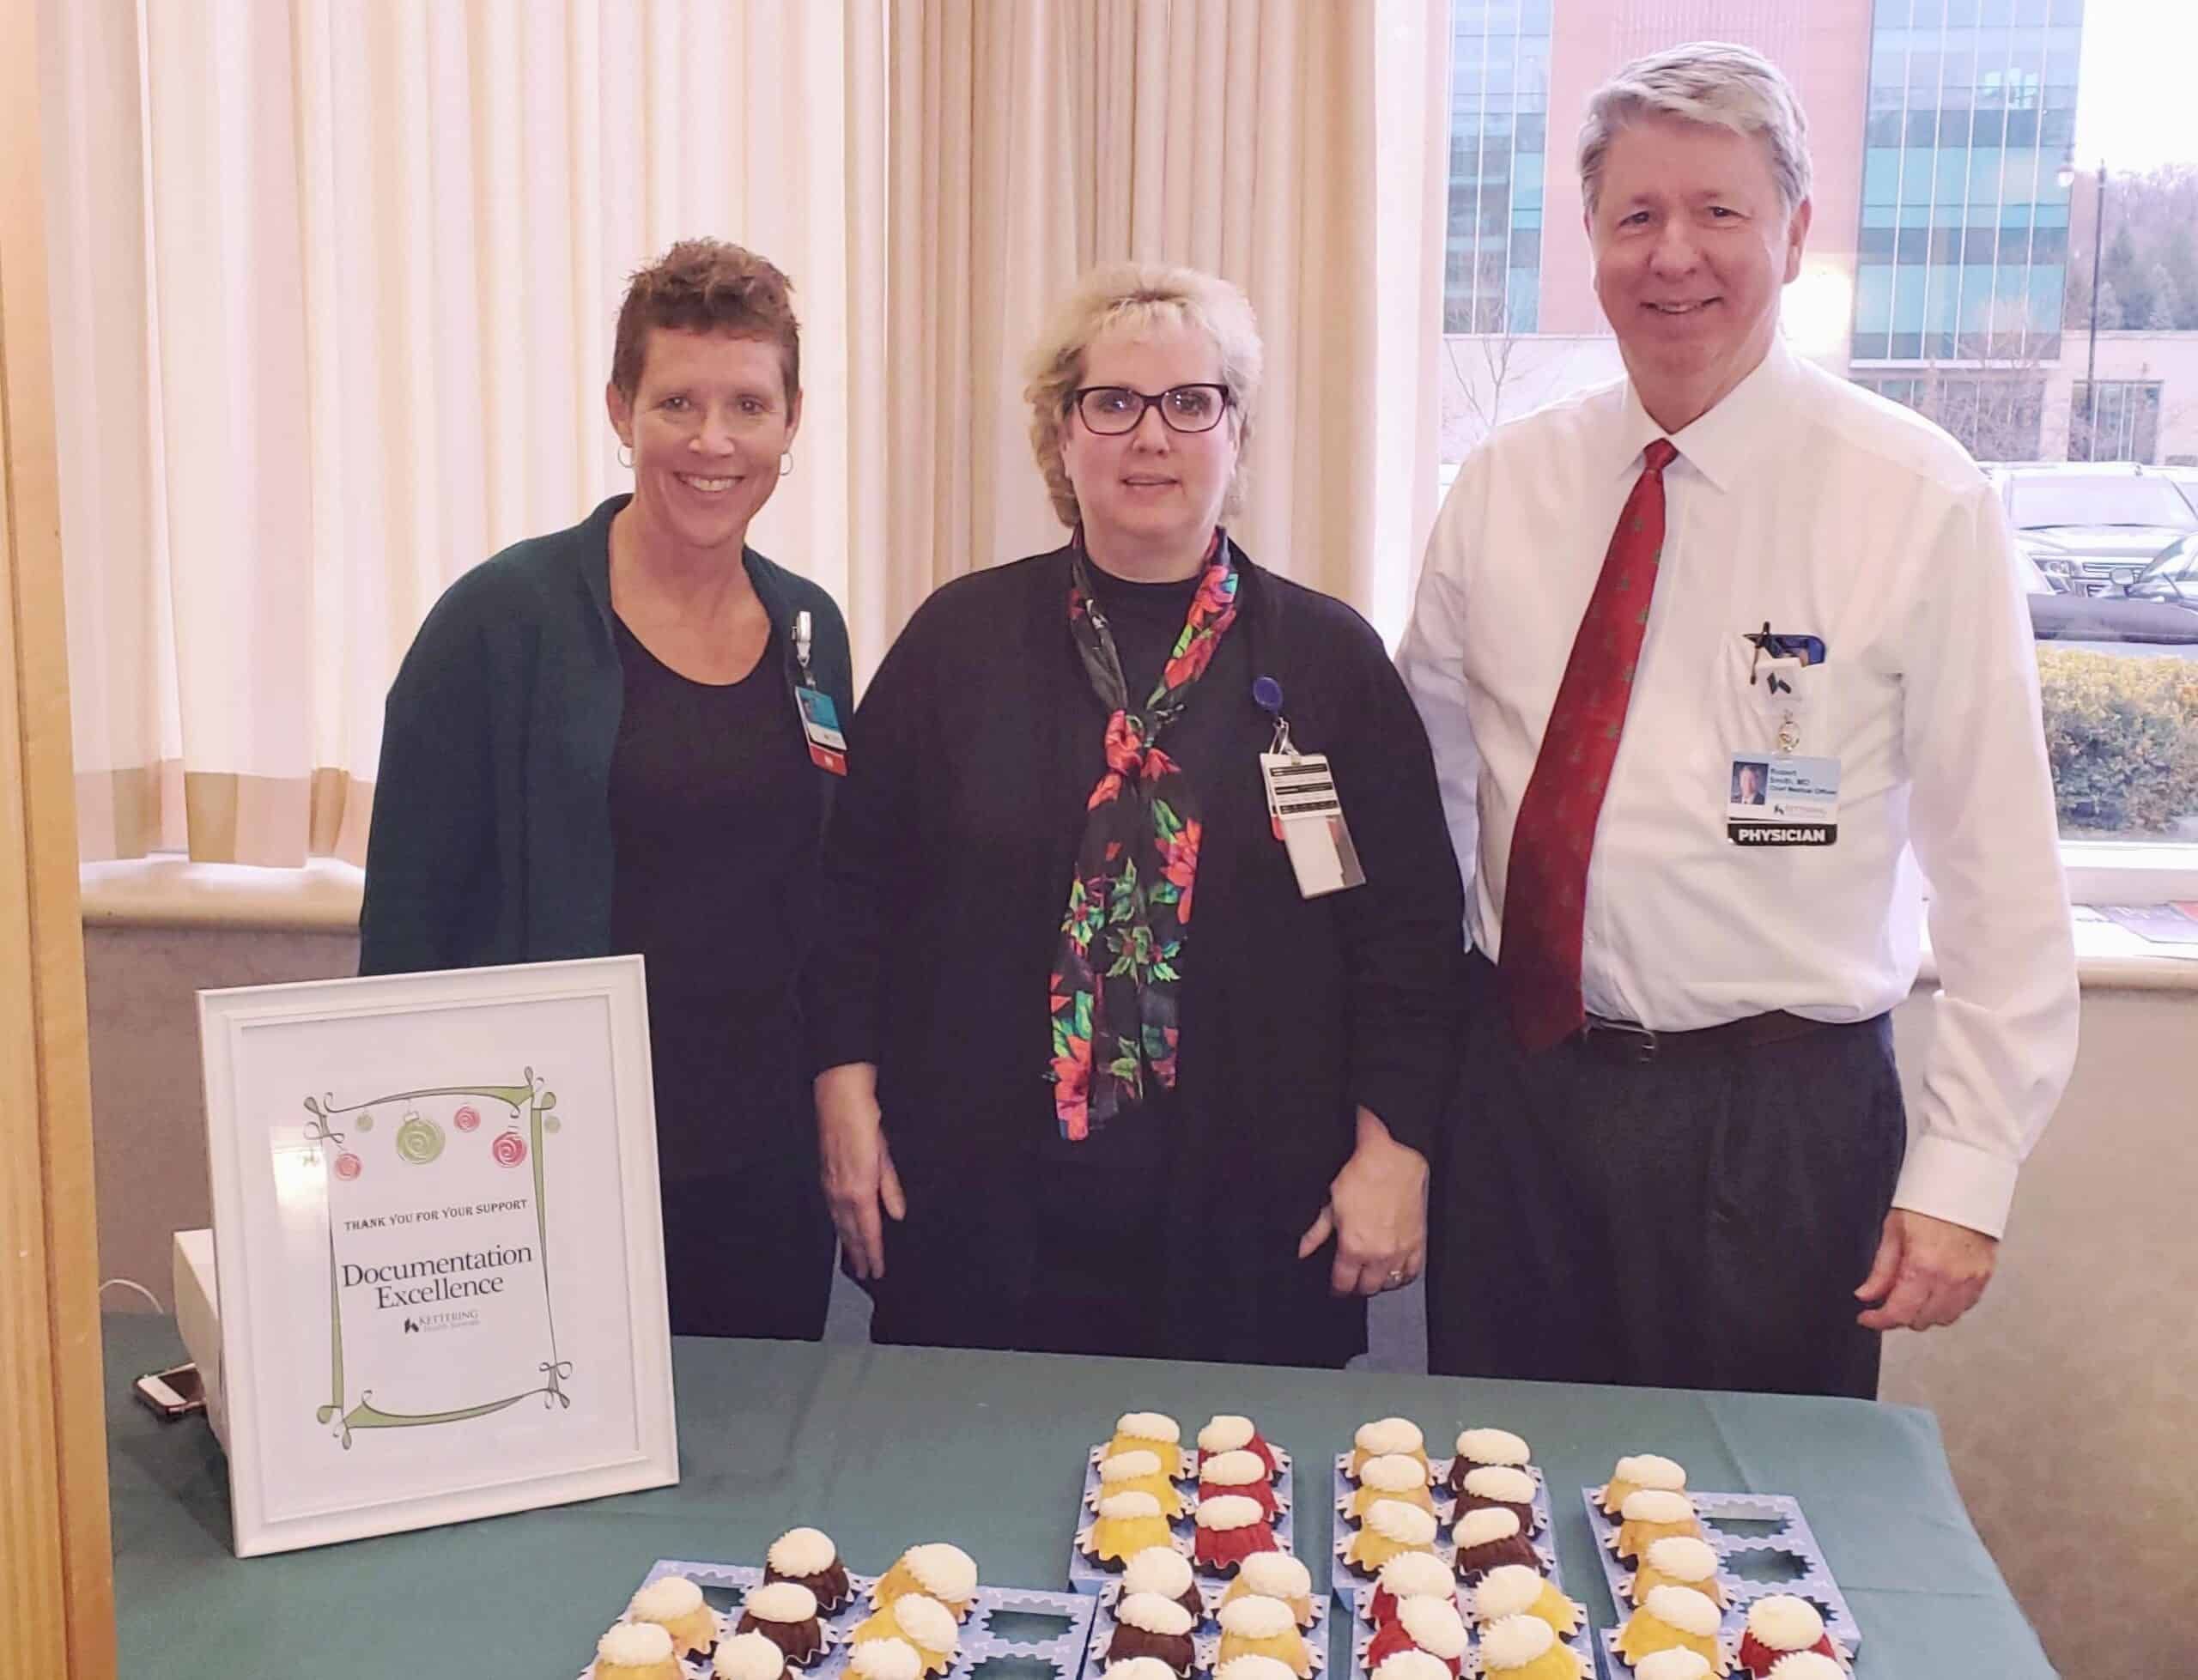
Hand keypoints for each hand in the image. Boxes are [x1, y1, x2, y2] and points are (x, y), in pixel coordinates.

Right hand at [816, 1062, 905, 1280]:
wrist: (837, 1099)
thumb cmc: (864, 1122)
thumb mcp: (885, 1155)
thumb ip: (890, 1188)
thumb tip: (897, 1214)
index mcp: (859, 1189)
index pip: (869, 1231)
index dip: (874, 1253)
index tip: (878, 1271)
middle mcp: (841, 1193)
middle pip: (851, 1232)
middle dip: (858, 1255)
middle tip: (866, 1274)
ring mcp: (830, 1185)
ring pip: (839, 1223)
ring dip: (847, 1243)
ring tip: (853, 1261)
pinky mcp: (825, 1177)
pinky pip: (832, 1210)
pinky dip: (838, 1225)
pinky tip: (841, 1229)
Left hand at [1298, 1107, 1429, 1295]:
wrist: (1393, 1159)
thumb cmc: (1362, 1176)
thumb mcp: (1331, 1204)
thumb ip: (1316, 1233)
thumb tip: (1302, 1250)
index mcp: (1353, 1247)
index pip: (1344, 1284)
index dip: (1337, 1289)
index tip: (1336, 1287)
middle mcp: (1378, 1254)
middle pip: (1367, 1288)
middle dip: (1356, 1287)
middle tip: (1351, 1279)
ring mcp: (1400, 1251)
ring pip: (1389, 1284)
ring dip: (1378, 1282)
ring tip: (1370, 1274)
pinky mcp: (1418, 1242)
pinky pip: (1412, 1273)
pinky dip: (1402, 1276)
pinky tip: (1394, 1271)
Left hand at [1854, 1208, 1997, 1330]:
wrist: (1965, 1185)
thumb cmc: (1930, 1200)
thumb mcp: (1893, 1230)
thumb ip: (1881, 1269)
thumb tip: (1867, 1294)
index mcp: (1924, 1266)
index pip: (1900, 1312)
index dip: (1879, 1320)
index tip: (1868, 1318)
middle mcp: (1951, 1279)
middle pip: (1922, 1321)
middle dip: (1900, 1316)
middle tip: (1886, 1302)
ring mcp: (1971, 1280)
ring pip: (1945, 1319)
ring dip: (1925, 1313)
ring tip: (1910, 1295)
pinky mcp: (1984, 1277)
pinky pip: (1964, 1306)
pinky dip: (1947, 1306)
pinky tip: (1934, 1291)